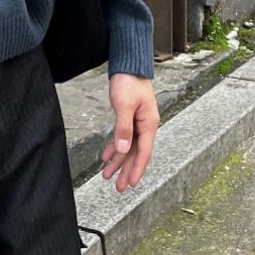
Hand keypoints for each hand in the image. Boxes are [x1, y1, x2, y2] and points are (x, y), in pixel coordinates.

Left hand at [101, 74, 158, 191]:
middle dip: (126, 171)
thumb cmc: (130, 82)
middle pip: (136, 154)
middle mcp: (145, 127)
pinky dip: (114, 148)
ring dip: (118, 162)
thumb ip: (124, 127)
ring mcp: (137, 123)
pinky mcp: (129, 119)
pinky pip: (122, 138)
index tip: (131, 183)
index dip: (137, 169)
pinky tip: (106, 157)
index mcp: (149, 125)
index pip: (144, 153)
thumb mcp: (125, 105)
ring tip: (107, 176)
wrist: (129, 66)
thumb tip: (124, 149)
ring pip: (128, 148)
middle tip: (118, 188)